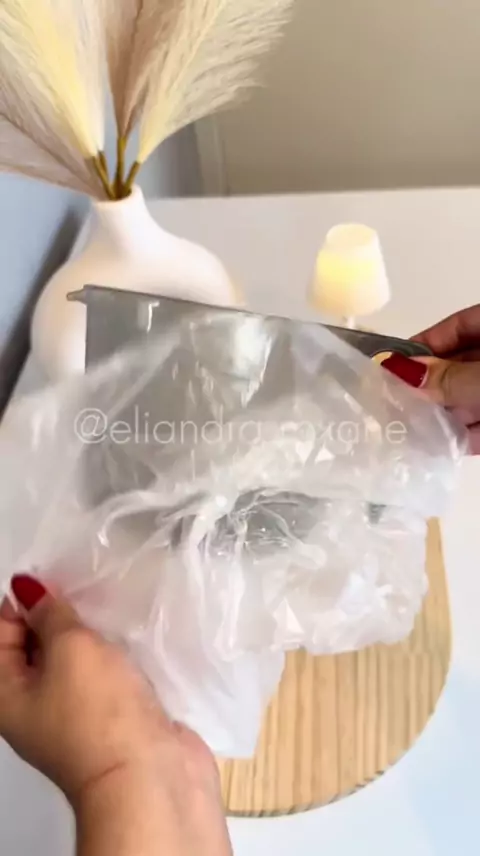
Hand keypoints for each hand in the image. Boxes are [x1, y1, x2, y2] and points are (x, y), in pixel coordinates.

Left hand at [0, 575, 231, 855]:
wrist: (149, 777)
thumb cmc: (99, 714)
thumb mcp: (69, 648)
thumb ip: (51, 614)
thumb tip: (28, 591)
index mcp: (8, 694)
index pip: (1, 634)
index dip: (23, 602)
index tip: (53, 578)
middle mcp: (36, 708)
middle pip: (38, 648)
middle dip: (59, 615)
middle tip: (85, 590)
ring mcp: (77, 717)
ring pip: (77, 662)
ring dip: (93, 636)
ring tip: (111, 607)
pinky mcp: (114, 720)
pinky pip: (108, 677)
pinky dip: (118, 656)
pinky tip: (133, 636)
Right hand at [383, 305, 479, 453]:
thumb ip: (448, 377)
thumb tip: (398, 372)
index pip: (456, 327)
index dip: (422, 345)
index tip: (390, 367)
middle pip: (459, 368)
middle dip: (428, 389)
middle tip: (393, 406)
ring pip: (469, 399)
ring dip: (442, 417)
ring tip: (408, 433)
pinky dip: (464, 437)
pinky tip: (437, 448)